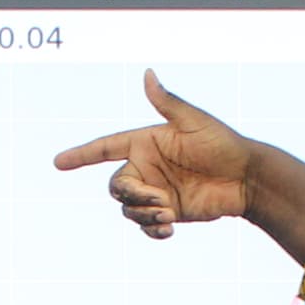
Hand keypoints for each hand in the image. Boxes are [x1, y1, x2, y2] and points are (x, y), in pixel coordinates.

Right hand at [51, 71, 304, 262]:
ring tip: (168, 215)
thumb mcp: (193, 121)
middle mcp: (147, 167)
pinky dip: (151, 231)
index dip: (81, 155)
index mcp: (146, 142)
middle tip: (157, 200)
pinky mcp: (167, 213)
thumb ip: (167, 102)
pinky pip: (145, 226)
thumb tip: (148, 73)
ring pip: (128, 209)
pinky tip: (168, 230)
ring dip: (144, 214)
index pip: (106, 148)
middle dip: (130, 195)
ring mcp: (156, 191)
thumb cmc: (223, 144)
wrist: (246, 179)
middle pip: (115, 186)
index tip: (58, 163)